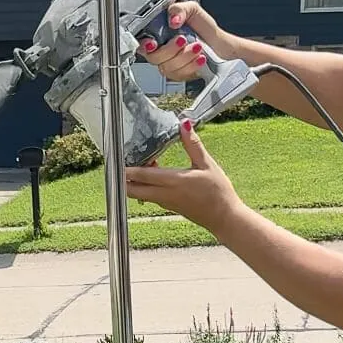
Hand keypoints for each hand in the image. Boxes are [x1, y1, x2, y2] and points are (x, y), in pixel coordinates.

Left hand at [125, 120, 240, 235]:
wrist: (224, 218)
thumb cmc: (218, 192)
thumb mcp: (207, 164)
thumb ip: (193, 144)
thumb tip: (184, 124)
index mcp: (173, 181)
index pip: (143, 175)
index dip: (127, 168)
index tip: (117, 159)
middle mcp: (165, 194)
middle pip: (133, 190)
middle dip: (123, 178)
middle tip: (122, 162)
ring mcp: (165, 202)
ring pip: (140, 193)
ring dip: (135, 181)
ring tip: (140, 163)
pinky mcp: (168, 206)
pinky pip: (149, 196)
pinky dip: (145, 186)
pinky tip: (153, 173)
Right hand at [141, 0, 224, 82]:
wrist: (217, 42)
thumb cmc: (203, 26)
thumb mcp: (192, 9)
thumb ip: (179, 9)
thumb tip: (173, 19)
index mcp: (158, 33)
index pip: (142, 42)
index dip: (144, 45)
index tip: (152, 43)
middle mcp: (160, 49)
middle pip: (153, 57)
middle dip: (169, 50)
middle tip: (182, 39)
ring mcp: (169, 63)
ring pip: (167, 67)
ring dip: (184, 57)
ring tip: (197, 46)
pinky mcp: (178, 74)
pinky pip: (179, 75)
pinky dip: (191, 66)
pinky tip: (199, 58)